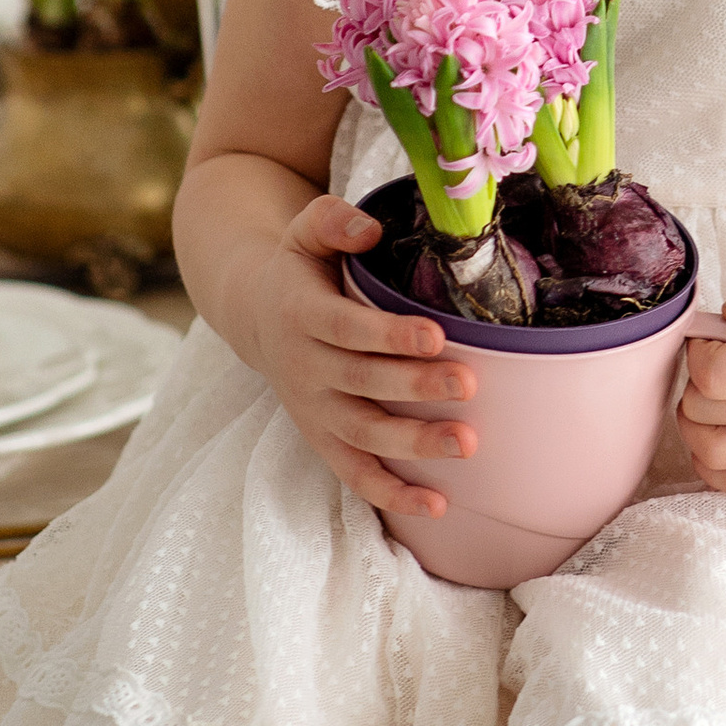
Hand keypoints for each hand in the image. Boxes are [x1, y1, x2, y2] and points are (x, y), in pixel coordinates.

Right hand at [247, 196, 478, 521]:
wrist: (256, 315)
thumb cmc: (300, 269)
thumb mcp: (304, 231)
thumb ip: (332, 221)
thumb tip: (369, 230)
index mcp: (300, 313)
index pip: (345, 328)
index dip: (388, 335)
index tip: (436, 335)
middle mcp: (303, 367)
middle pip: (361, 383)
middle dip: (415, 387)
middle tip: (468, 384)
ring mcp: (313, 408)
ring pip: (363, 433)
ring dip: (413, 443)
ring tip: (466, 444)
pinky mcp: (322, 438)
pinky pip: (355, 473)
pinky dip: (392, 494)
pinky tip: (437, 505)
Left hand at [677, 253, 725, 496]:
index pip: (713, 375)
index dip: (697, 352)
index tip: (714, 336)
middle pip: (704, 415)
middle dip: (693, 384)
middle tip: (717, 362)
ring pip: (714, 455)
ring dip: (695, 427)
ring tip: (713, 400)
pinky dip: (715, 467)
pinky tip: (720, 437)